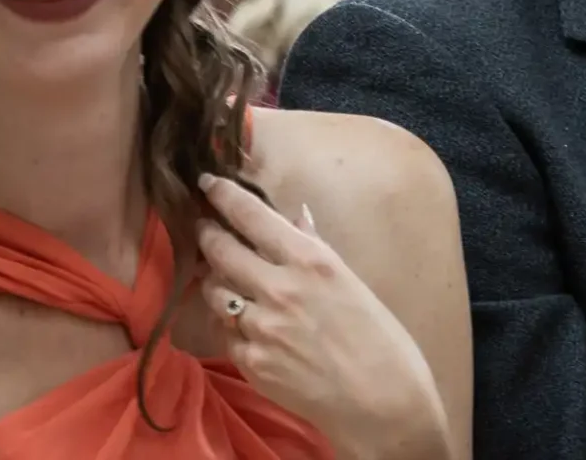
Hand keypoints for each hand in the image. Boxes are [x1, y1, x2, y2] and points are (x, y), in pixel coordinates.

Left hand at [198, 174, 451, 458]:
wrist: (381, 403)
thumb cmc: (380, 339)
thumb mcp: (351, 282)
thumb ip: (315, 248)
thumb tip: (294, 218)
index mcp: (311, 261)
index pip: (251, 217)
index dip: (223, 195)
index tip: (207, 182)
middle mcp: (279, 289)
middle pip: (220, 249)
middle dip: (208, 233)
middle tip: (204, 226)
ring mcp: (260, 328)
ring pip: (215, 291)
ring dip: (217, 280)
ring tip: (228, 278)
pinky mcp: (250, 362)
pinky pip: (226, 332)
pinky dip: (232, 323)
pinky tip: (249, 324)